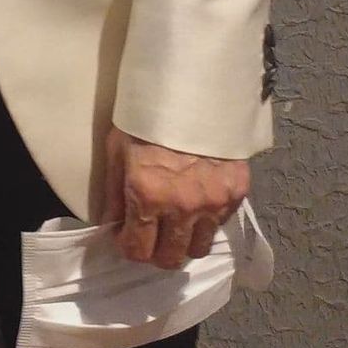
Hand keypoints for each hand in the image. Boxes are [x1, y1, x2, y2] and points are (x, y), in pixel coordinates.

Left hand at [102, 124, 248, 268]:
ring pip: (199, 247)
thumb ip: (114, 194)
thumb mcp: (117, 150)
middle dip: (156, 251)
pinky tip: (197, 203)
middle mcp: (183, 207)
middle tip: (150, 235)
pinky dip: (207, 222)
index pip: (138, 250)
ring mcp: (214, 202)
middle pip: (171, 258)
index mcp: (148, 195)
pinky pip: (220, 225)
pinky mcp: (237, 193)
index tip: (126, 237)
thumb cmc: (146, 117)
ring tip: (175, 222)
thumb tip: (111, 226)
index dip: (128, 247)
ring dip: (184, 240)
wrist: (192, 89)